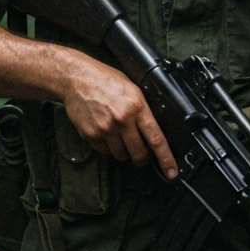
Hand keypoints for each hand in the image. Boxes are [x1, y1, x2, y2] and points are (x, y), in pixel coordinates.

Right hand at [62, 59, 178, 178]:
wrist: (77, 78)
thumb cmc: (106, 80)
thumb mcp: (133, 89)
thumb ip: (143, 110)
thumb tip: (155, 129)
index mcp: (137, 107)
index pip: (156, 138)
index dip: (166, 158)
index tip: (171, 171)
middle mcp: (122, 120)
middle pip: (139, 153)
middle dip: (142, 158)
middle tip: (142, 155)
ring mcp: (105, 129)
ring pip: (121, 155)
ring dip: (124, 151)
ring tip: (120, 136)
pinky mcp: (90, 134)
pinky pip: (104, 151)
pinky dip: (107, 147)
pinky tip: (106, 133)